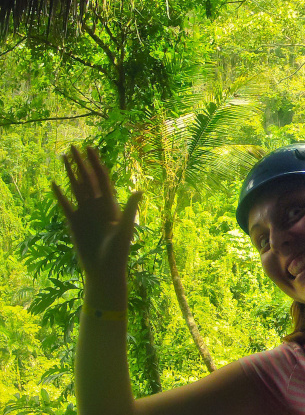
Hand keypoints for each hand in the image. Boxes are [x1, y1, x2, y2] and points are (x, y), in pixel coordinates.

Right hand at [51, 146, 141, 287]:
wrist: (104, 269)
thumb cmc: (117, 251)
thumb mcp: (124, 228)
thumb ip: (129, 209)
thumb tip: (139, 190)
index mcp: (110, 205)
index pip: (102, 179)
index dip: (97, 163)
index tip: (91, 148)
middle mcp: (97, 205)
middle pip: (87, 179)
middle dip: (80, 162)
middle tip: (73, 146)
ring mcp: (84, 212)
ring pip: (76, 188)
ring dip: (69, 173)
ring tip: (62, 157)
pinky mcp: (74, 222)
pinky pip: (66, 205)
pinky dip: (60, 195)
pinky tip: (54, 184)